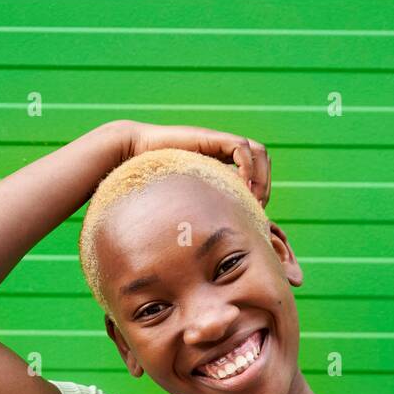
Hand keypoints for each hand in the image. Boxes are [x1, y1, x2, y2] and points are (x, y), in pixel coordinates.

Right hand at [117, 121, 270, 205]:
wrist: (128, 156)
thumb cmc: (147, 185)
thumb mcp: (179, 205)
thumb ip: (193, 217)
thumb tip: (197, 253)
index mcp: (218, 169)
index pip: (254, 176)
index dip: (260, 195)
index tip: (252, 216)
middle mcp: (221, 154)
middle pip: (261, 162)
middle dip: (265, 186)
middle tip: (257, 208)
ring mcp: (217, 145)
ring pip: (258, 152)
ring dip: (261, 177)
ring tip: (252, 198)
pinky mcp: (211, 139)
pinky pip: (241, 147)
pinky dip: (248, 168)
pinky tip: (240, 187)